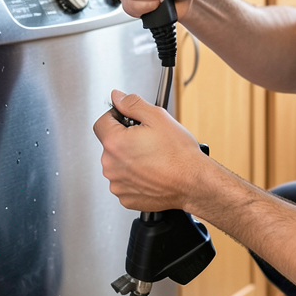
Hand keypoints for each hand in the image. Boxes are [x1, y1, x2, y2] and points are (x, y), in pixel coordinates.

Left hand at [93, 90, 204, 211]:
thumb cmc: (179, 154)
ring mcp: (117, 184)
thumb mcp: (157, 117)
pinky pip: (124, 181)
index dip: (115, 117)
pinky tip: (151, 172)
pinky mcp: (126, 198)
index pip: (101, 123)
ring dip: (129, 159)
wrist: (193, 183)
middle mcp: (111, 166)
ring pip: (117, 164)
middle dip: (125, 139)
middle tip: (147, 140)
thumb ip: (132, 104)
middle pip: (110, 144)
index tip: (127, 120)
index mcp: (115, 143)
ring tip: (152, 158)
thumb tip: (117, 97)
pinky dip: (134, 177)